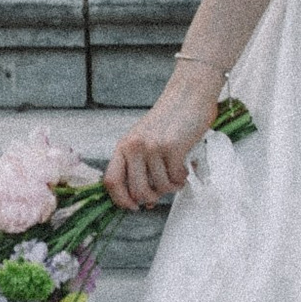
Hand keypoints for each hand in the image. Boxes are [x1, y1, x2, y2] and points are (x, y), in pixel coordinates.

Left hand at [105, 72, 221, 212]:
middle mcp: (134, 147)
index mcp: (124, 146)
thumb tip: (145, 201)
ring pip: (160, 187)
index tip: (133, 207)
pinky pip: (175, 178)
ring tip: (177, 175)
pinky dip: (182, 178)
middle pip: (137, 191)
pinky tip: (185, 168)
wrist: (189, 94)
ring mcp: (153, 147)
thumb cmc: (169, 119)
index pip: (111, 181)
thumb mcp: (145, 139)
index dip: (121, 200)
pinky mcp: (172, 148)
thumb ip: (140, 167)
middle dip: (153, 197)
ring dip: (172, 186)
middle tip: (163, 190)